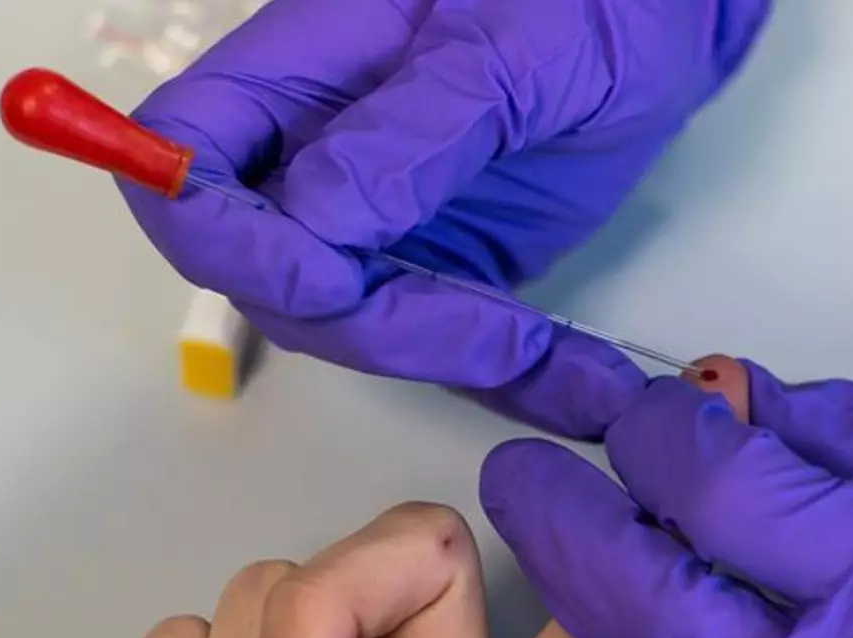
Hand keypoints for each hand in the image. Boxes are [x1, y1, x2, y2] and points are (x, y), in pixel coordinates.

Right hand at [120, 0, 770, 437]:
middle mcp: (316, 156)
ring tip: (568, 368)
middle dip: (371, 321)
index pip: (188, 160)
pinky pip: (446, 337)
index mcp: (297, 73)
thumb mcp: (503, 50)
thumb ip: (412, 132)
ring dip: (456, 359)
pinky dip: (509, 376)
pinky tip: (580, 386)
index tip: (324, 276)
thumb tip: (318, 223)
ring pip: (358, 326)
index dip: (222, 234)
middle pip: (271, 273)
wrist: (664, 22)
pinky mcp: (443, 268)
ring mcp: (378, 221)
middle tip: (497, 336)